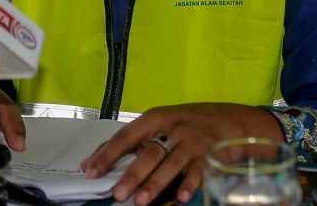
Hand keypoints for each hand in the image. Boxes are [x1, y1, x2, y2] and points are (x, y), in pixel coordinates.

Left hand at [80, 103, 281, 204]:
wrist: (226, 119)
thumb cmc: (184, 124)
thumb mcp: (156, 124)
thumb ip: (127, 142)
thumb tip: (90, 161)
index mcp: (154, 119)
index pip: (126, 136)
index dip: (108, 154)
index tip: (92, 171)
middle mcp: (172, 128)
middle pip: (149, 152)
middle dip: (132, 174)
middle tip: (118, 193)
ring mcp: (191, 142)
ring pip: (171, 164)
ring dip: (155, 183)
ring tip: (141, 201)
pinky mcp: (208, 155)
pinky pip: (197, 171)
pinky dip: (189, 185)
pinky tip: (180, 198)